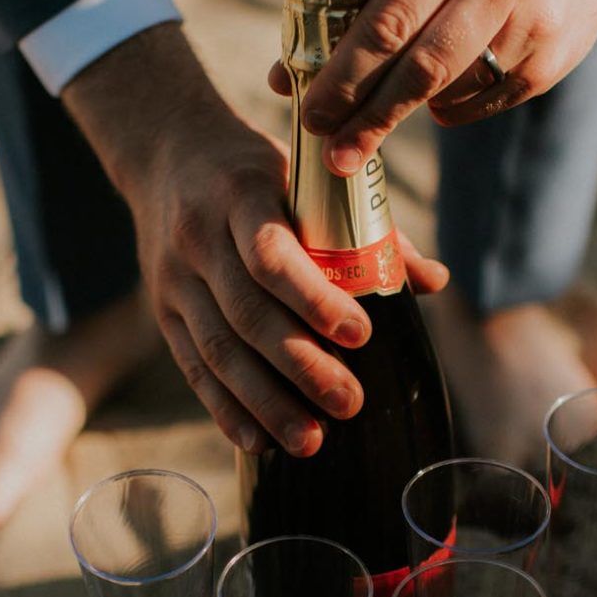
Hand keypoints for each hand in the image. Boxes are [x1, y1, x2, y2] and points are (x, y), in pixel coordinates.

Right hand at [65, 26, 447, 456]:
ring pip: (218, 350)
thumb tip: (433, 282)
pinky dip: (225, 408)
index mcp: (240, 195)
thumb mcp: (305, 176)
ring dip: (265, 402)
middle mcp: (198, 239)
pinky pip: (193, 368)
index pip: (270, 254)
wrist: (166, 153)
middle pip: (247, 313)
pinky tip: (259, 443)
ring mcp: (174, 280)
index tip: (361, 334)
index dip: (314, 299)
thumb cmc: (257, 170)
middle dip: (300, 366)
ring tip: (310, 442)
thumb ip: (370, 227)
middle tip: (350, 404)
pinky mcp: (163, 312)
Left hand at [287, 0, 596, 175]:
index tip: (313, 115)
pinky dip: (451, 107)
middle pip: (421, 68)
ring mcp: (535, 21)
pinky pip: (484, 101)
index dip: (345, 76)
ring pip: (453, 90)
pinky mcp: (555, 59)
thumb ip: (363, 4)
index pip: (389, 21)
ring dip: (409, 110)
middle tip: (335, 154)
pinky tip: (442, 95)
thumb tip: (286, 77)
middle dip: (369, 118)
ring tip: (381, 115)